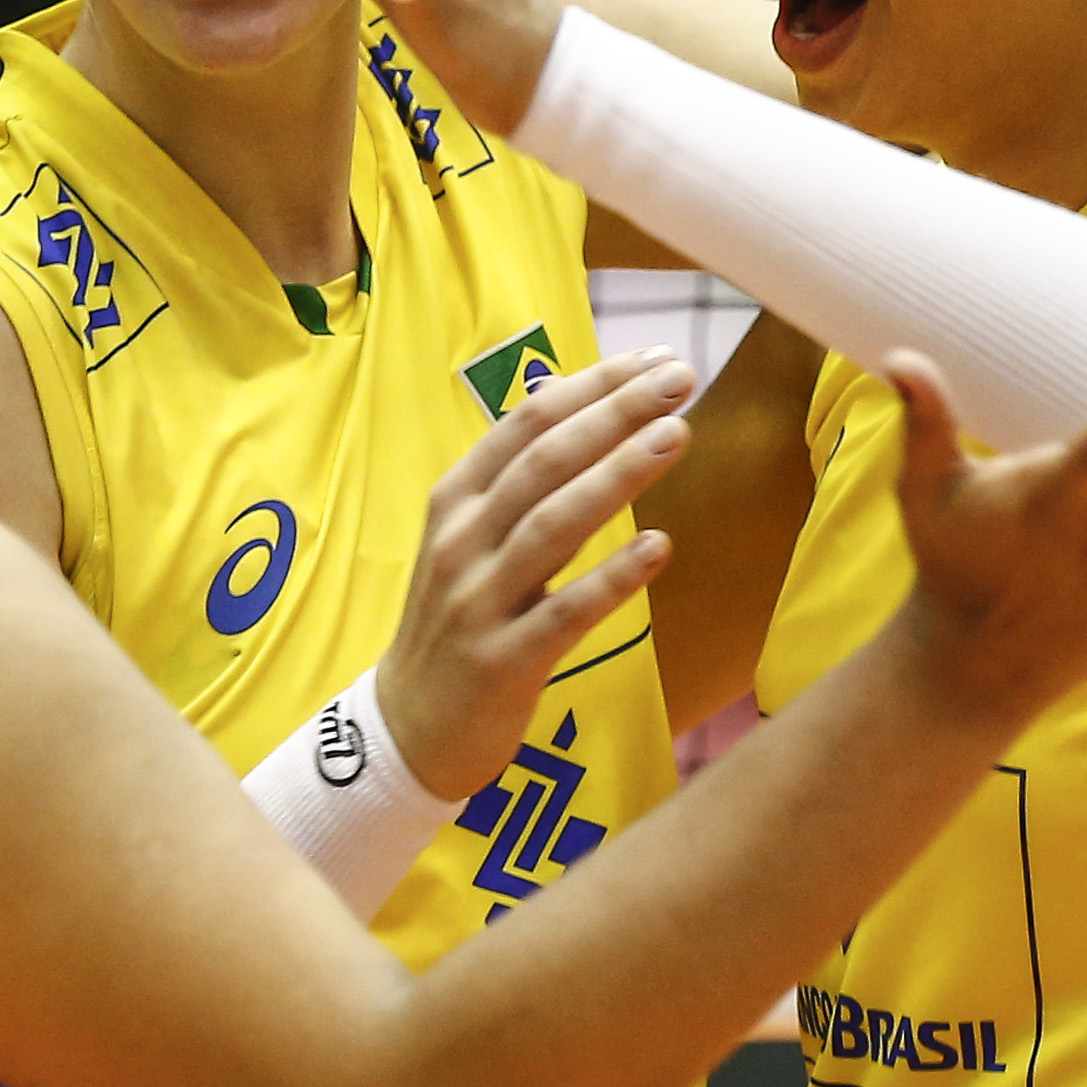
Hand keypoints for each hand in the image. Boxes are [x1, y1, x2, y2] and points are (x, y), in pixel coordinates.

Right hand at [378, 350, 697, 798]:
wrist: (407, 728)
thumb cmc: (455, 622)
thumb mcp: (467, 539)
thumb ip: (514, 478)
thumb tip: (568, 395)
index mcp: (455, 502)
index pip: (525, 423)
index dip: (592, 385)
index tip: (653, 358)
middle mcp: (462, 541)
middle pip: (545, 460)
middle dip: (615, 411)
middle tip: (680, 378)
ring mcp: (479, 601)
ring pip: (554, 523)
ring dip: (619, 474)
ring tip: (676, 434)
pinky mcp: (504, 661)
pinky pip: (565, 612)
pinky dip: (613, 577)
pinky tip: (660, 547)